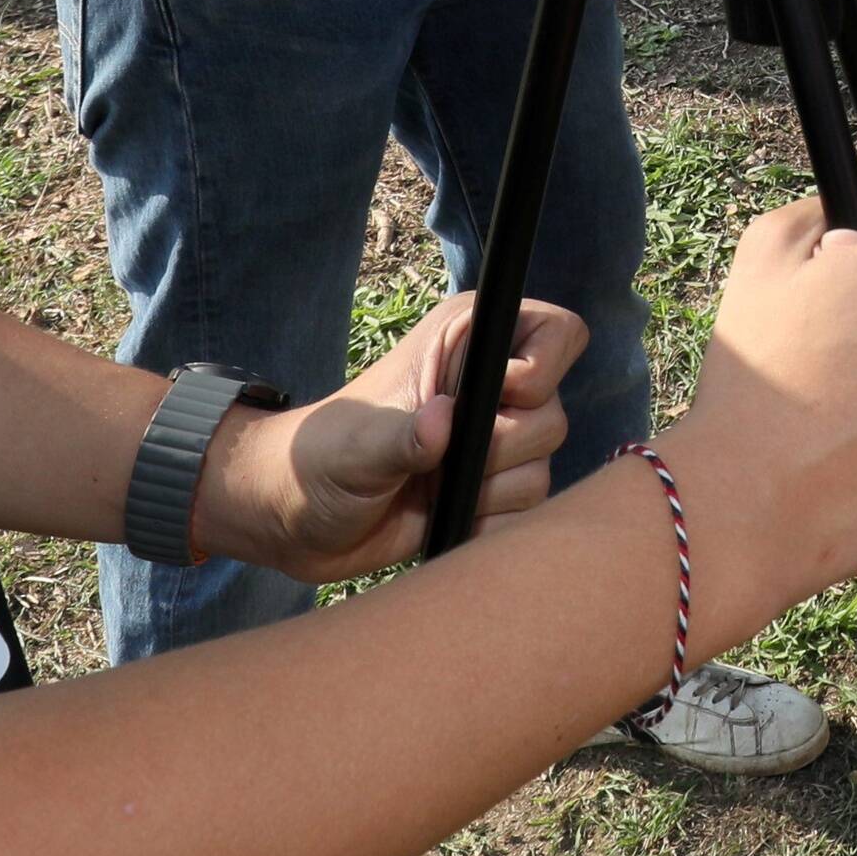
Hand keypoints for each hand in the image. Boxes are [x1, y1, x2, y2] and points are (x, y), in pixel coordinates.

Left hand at [210, 292, 582, 585]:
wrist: (299, 520)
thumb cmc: (316, 462)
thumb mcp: (355, 446)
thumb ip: (402, 436)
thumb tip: (442, 423)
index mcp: (467, 342)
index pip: (557, 333)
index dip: (541, 368)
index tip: (496, 398)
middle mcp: (491, 386)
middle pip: (555, 414)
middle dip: (503, 448)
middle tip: (442, 461)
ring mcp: (495, 441)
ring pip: (545, 468)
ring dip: (492, 491)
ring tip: (433, 491)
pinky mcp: (492, 490)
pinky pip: (528, 512)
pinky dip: (490, 522)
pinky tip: (443, 516)